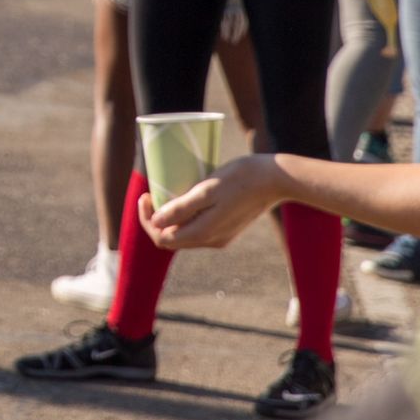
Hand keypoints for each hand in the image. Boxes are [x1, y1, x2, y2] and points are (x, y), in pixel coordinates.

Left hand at [139, 154, 282, 249]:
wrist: (274, 179)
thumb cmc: (239, 179)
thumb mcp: (206, 190)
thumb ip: (182, 209)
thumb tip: (156, 223)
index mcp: (204, 233)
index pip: (162, 239)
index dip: (147, 220)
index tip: (145, 195)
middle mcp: (211, 241)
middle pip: (172, 239)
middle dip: (156, 219)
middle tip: (151, 192)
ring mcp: (220, 236)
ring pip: (184, 234)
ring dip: (170, 218)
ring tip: (165, 192)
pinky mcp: (227, 228)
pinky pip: (198, 227)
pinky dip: (185, 217)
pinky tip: (185, 197)